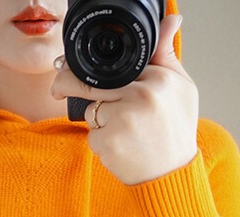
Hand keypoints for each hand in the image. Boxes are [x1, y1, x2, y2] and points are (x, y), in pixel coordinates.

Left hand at [50, 14, 198, 184]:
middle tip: (57, 87)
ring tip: (125, 132)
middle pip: (90, 82)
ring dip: (98, 120)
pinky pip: (92, 135)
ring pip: (90, 110)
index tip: (68, 66)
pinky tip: (121, 147)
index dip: (88, 65)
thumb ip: (166, 55)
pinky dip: (101, 142)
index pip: (115, 64)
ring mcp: (123, 119)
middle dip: (66, 82)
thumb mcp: (181, 88)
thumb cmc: (176, 132)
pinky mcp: (110, 141)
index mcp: (159, 78)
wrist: (172, 174)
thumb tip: (169, 20)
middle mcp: (141, 95)